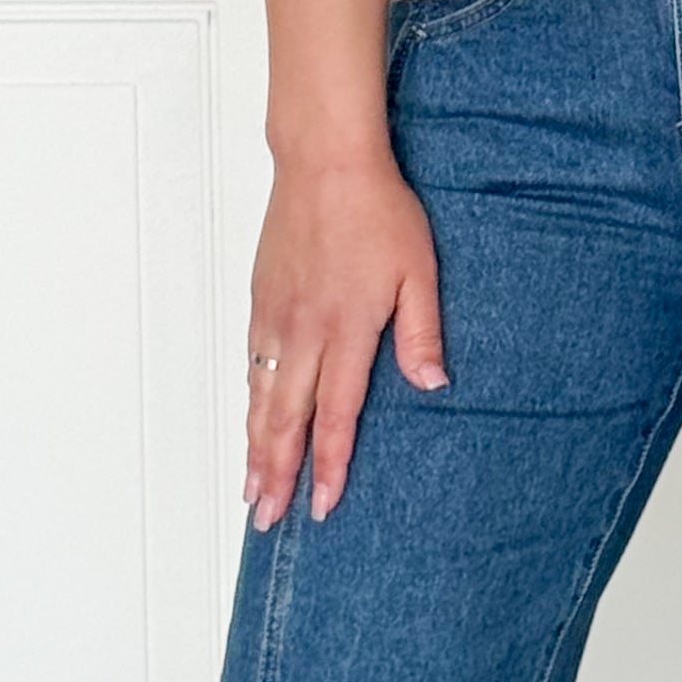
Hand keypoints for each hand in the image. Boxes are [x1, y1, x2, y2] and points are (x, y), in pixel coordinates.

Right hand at [244, 151, 449, 527]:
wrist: (325, 162)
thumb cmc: (377, 209)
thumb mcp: (419, 271)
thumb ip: (422, 331)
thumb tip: (432, 384)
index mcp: (346, 329)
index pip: (335, 414)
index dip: (328, 465)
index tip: (322, 504)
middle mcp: (304, 331)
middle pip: (286, 419)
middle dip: (276, 474)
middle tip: (267, 518)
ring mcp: (276, 317)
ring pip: (261, 398)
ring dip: (255, 447)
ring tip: (250, 488)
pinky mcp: (261, 300)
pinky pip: (252, 365)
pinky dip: (249, 403)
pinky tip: (251, 422)